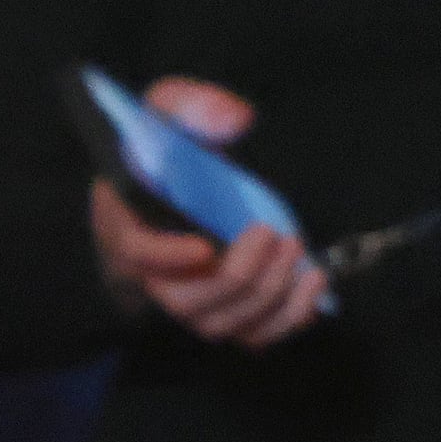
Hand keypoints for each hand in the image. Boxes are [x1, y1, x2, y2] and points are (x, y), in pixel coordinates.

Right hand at [86, 78, 328, 345]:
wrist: (172, 187)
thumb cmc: (165, 150)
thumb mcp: (166, 112)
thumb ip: (192, 106)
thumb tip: (234, 119)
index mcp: (126, 223)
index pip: (135, 255)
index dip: (165, 258)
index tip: (204, 245)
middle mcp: (152, 274)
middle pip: (186, 302)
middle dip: (237, 276)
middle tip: (276, 234)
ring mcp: (191, 297)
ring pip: (221, 323)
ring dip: (266, 297)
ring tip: (298, 251)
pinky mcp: (227, 309)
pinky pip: (252, 335)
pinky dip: (287, 319)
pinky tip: (314, 282)